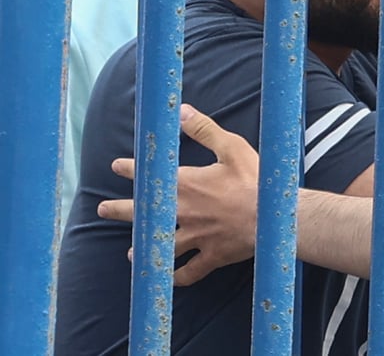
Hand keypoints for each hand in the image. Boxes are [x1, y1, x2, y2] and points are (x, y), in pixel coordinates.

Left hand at [97, 104, 260, 285]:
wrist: (273, 217)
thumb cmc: (255, 180)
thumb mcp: (231, 147)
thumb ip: (204, 130)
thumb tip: (180, 111)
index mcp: (185, 185)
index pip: (149, 176)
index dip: (130, 169)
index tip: (117, 167)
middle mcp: (183, 213)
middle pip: (143, 214)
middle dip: (120, 210)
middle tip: (103, 209)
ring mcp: (195, 238)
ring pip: (162, 246)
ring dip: (144, 249)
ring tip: (132, 253)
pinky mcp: (211, 256)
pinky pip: (189, 272)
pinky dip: (177, 276)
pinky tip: (170, 278)